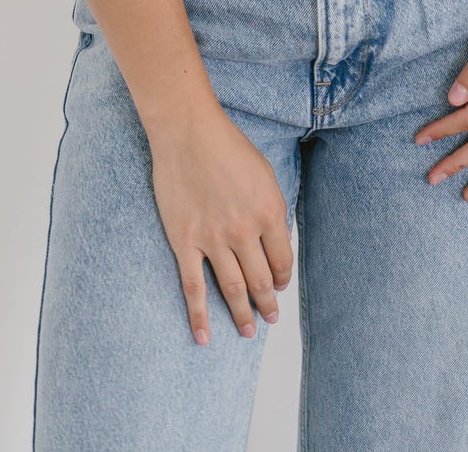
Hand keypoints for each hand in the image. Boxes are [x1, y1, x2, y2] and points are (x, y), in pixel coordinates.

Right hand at [148, 101, 293, 345]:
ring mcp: (213, 239)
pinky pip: (193, 287)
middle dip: (267, 304)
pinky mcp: (185, 242)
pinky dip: (199, 316)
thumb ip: (272, 209)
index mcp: (269, 212)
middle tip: (270, 319)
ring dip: (242, 314)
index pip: (282, 260)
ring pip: (232, 288)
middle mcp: (244, 231)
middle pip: (260, 280)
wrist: (187, 131)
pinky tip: (204, 337)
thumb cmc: (228, 146)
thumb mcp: (264, 173)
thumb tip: (276, 242)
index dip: (283, 278)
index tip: (280, 287)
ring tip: (248, 331)